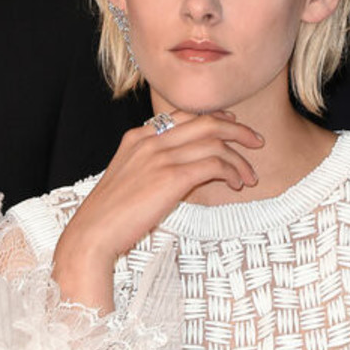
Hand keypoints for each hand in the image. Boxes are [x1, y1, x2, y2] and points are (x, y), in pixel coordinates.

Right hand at [52, 109, 262, 313]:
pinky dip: (231, 171)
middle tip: (256, 142)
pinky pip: (213, 164)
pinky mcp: (171, 177)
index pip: (185, 116)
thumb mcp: (128, 182)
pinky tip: (235, 184)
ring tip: (250, 175)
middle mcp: (151, 141)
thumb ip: (151, 169)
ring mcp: (161, 157)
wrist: (92, 234)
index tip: (232, 127)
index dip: (215, 118)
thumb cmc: (109, 217)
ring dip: (239, 157)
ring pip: (214, 141)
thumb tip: (178, 175)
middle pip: (205, 121)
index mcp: (138, 137)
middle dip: (237, 129)